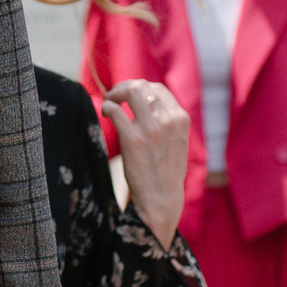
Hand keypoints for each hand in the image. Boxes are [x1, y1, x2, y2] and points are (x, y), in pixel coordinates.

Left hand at [102, 80, 189, 246]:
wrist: (161, 200)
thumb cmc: (166, 172)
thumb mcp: (178, 142)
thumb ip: (168, 121)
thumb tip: (146, 101)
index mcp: (181, 120)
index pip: (158, 89)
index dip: (140, 88)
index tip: (129, 96)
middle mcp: (169, 121)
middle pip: (143, 86)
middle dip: (124, 87)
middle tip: (115, 97)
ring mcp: (151, 129)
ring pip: (130, 91)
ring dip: (115, 94)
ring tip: (110, 104)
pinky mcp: (133, 139)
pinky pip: (115, 110)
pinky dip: (107, 107)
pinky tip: (106, 114)